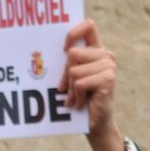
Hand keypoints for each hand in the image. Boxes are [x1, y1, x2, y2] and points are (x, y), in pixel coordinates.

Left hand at [59, 19, 126, 150]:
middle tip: (68, 90)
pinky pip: (80, 83)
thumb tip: (40, 54)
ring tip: (76, 98)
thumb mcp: (69, 78)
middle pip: (73, 53)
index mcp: (96, 50)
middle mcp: (105, 55)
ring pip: (74, 70)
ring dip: (71, 89)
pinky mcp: (108, 79)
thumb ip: (66, 62)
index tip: (63, 48)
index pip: (88, 25)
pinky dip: (76, 96)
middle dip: (65, 75)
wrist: (93, 124)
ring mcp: (108, 66)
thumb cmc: (79, 100)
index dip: (73, 33)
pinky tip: (81, 103)